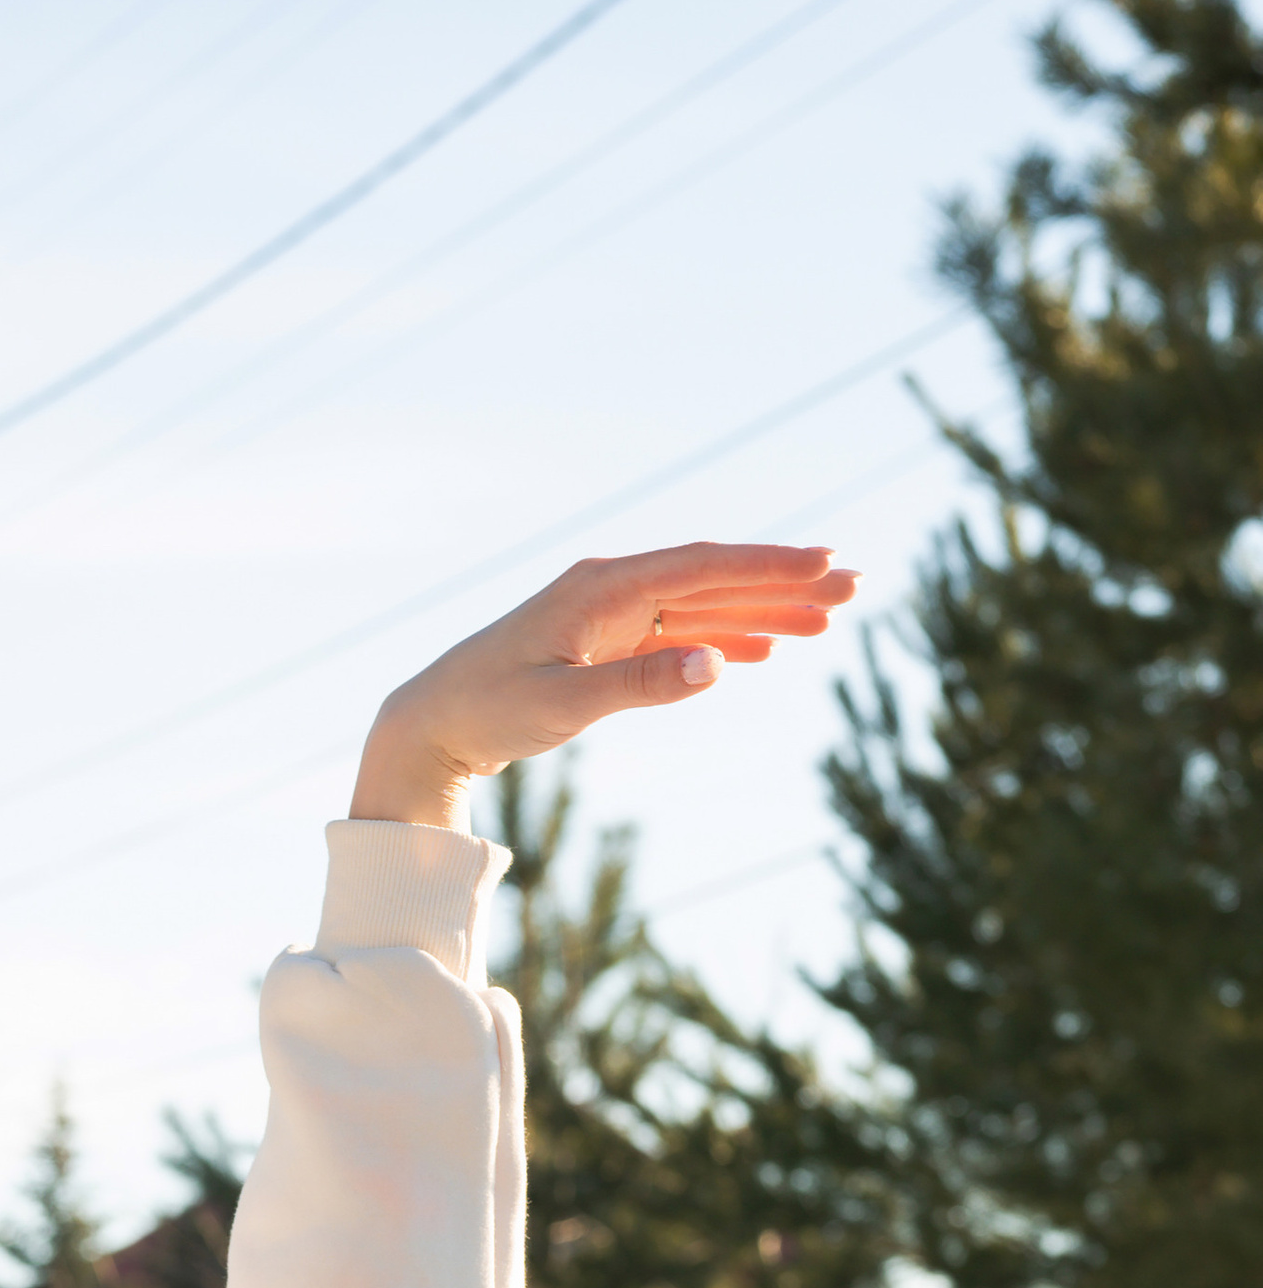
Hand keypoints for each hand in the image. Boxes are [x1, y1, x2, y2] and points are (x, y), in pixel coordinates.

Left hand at [351, 542, 857, 829]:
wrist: (431, 722)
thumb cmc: (487, 711)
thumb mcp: (562, 705)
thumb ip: (639, 686)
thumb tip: (716, 665)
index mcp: (603, 587)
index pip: (702, 567)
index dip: (767, 566)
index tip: (826, 565)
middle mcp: (611, 589)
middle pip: (714, 579)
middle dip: (783, 585)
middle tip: (854, 590)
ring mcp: (609, 615)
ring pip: (701, 607)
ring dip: (762, 613)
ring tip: (827, 621)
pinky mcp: (605, 644)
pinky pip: (677, 633)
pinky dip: (721, 640)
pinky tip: (761, 652)